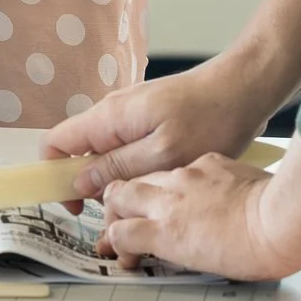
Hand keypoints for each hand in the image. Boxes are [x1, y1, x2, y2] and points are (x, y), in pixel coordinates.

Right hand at [42, 54, 280, 200]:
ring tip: (147, 202)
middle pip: (79, 152)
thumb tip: (79, 181)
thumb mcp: (163, 154)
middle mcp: (113, 112)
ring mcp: (131, 114)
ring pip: (105, 153)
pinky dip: (135, 168)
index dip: (55, 177)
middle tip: (121, 214)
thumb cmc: (210, 117)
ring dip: (116, 180)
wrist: (244, 86)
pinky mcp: (150, 118)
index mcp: (109, 118)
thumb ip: (118, 167)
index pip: (55, 143)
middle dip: (90, 185)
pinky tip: (161, 183)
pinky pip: (127, 147)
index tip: (78, 207)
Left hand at [100, 138, 300, 281]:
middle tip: (123, 218)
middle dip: (123, 198)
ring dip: (115, 218)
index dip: (153, 189)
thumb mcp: (250, 182)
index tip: (152, 203)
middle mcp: (181, 177)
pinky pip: (125, 233)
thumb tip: (228, 198)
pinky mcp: (164, 231)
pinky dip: (118, 243)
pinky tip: (123, 254)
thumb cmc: (280, 208)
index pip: (165, 172)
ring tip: (114, 239)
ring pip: (120, 199)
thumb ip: (229, 184)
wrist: (279, 221)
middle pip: (136, 179)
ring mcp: (169, 202)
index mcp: (205, 165)